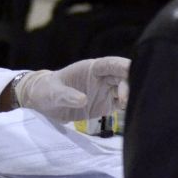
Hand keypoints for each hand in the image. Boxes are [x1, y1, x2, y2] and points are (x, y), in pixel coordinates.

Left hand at [14, 57, 129, 121]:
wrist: (46, 103)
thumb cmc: (47, 91)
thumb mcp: (53, 93)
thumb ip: (66, 96)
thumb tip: (82, 99)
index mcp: (91, 68)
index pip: (110, 64)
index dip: (122, 66)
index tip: (130, 71)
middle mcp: (102, 78)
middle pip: (123, 77)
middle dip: (129, 84)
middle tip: (125, 98)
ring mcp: (106, 91)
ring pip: (126, 90)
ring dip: (131, 96)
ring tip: (125, 107)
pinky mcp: (107, 105)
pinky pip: (122, 104)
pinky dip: (129, 107)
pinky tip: (131, 112)